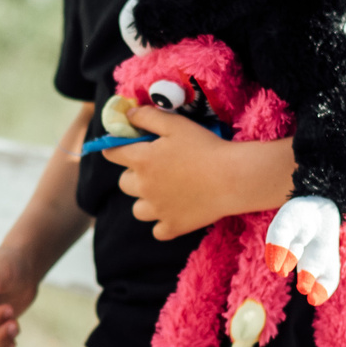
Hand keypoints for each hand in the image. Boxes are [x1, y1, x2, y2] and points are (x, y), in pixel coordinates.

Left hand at [101, 107, 291, 239]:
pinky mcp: (173, 226)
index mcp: (141, 160)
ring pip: (138, 210)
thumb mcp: (176, 124)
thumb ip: (147, 117)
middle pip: (124, 183)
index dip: (114, 149)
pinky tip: (174, 213)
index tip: (120, 148)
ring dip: (145, 201)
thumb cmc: (205, 147)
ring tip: (163, 193)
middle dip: (133, 175)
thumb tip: (128, 115)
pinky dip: (163, 224)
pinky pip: (158, 231)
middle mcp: (144, 187)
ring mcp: (157, 210)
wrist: (233, 178)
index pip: (112, 154)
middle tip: (154, 169)